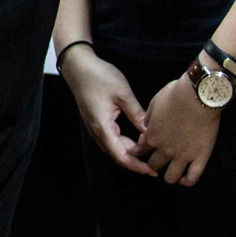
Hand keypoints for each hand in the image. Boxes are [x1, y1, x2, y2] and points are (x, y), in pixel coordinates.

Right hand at [59, 48, 157, 176]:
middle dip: (137, 160)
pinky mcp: (97, 120)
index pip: (121, 156)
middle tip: (157, 161)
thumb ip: (137, 114)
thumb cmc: (98, 77)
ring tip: (150, 152)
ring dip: (131, 152)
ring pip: (115, 147)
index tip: (153, 170)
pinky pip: (112, 138)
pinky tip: (138, 139)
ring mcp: (95, 126)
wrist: (78, 66)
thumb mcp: (123, 93)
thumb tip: (150, 131)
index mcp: (102, 126)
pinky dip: (125, 142)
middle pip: (118, 154)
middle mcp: (97, 130)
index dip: (137, 166)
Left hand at [136, 75, 220, 185]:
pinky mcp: (201, 157)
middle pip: (154, 165)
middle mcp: (165, 150)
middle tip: (157, 161)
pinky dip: (186, 181)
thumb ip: (147, 121)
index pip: (140, 152)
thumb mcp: (153, 104)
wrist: (199, 94)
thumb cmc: (175, 95)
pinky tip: (184, 178)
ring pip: (171, 177)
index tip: (141, 152)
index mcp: (151, 136)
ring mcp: (183, 155)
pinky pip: (192, 178)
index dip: (139, 153)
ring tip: (170, 172)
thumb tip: (145, 130)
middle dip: (152, 164)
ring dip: (168, 176)